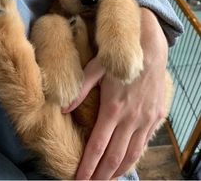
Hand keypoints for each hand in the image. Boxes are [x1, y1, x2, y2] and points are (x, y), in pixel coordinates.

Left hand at [63, 8, 168, 179]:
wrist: (150, 49)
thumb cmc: (120, 58)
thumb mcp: (97, 68)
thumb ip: (80, 89)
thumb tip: (62, 107)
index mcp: (113, 108)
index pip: (98, 146)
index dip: (88, 166)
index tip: (79, 179)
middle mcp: (131, 118)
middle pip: (115, 156)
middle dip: (102, 174)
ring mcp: (146, 119)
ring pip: (132, 153)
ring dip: (120, 170)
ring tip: (108, 179)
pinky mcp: (156, 116)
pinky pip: (145, 142)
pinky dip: (135, 155)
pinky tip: (128, 161)